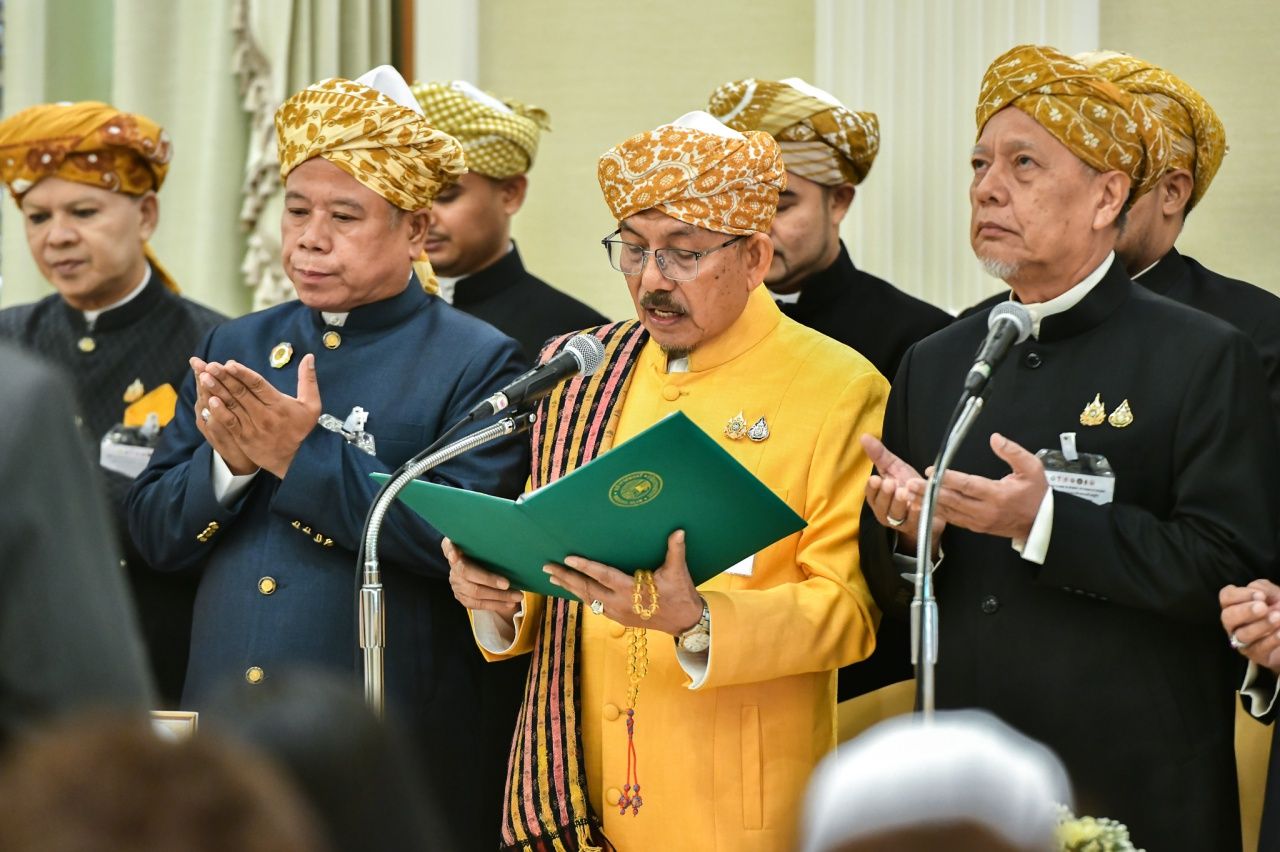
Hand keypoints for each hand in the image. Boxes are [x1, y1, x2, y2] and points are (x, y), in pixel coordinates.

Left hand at [200, 355, 321, 477]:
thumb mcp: (312, 405)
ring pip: (233, 405)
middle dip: (224, 378)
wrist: (294, 460)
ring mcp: (253, 427)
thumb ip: (308, 380)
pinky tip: (210, 401)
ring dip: (217, 390)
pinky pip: (230, 423)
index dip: (243, 374)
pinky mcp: (244, 438)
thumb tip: (309, 357)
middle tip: (210, 366)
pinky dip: (220, 412)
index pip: (258, 385)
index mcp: (279, 404)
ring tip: (204, 377)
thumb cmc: (301, 429)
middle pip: (241, 393)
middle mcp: (265, 415)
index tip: (229, 364)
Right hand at [444, 537, 523, 618]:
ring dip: (498, 597)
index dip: (450, 550)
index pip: (448, 546)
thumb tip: (507, 536)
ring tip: (516, 597)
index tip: (455, 556)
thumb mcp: (483, 542)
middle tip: (508, 584)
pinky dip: (495, 605)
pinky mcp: (461, 596)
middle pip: (467, 573)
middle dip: (489, 580)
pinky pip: (477, 604)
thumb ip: (486, 539)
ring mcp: (456, 583)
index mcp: (456, 548)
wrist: (478, 563)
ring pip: (474, 593)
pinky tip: (509, 605)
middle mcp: (453, 566)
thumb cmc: (485, 549)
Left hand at [544, 530, 703, 634]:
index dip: (585, 567)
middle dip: (566, 577)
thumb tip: (679, 531)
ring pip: (587, 599)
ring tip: (553, 578)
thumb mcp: (678, 573)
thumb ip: (675, 551)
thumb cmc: (680, 595)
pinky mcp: (618, 618)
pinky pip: (594, 606)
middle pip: (587, 589)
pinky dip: (581, 596)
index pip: (603, 576)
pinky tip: (573, 590)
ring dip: (570, 588)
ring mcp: (617, 613)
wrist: (684, 622)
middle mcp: (619, 603)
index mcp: (631, 591)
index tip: (568, 558)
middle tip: (548, 567)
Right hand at [859, 434, 940, 552]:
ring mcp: (900, 521)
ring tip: (903, 492)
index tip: (875, 479)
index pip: (871, 494)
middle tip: (889, 484)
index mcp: (878, 498)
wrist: (931, 503)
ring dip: (899, 504)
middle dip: (885, 495)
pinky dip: (916, 514)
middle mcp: (885, 511)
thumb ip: (880, 455)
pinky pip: (915, 522)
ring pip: (896, 515)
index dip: (872, 488)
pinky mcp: (916, 526)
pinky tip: (919, 504)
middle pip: (881, 506)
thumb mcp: (894, 468)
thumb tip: (864, 436)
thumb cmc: (909, 485)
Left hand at [911, 433, 1045, 540]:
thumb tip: (994, 438)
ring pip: (949, 511)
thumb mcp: (1032, 468)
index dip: (948, 478)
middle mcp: (986, 511)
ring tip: (909, 493)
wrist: (1042, 524)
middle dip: (929, 492)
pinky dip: (936, 512)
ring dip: (927, 502)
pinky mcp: (976, 527)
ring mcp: (979, 521)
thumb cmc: (1036, 494)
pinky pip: (953, 519)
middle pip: (952, 500)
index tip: (931, 471)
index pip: (968, 485)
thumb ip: (1012, 452)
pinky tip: (922, 504)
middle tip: (910, 483)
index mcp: (998, 495)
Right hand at [1220, 579, 1279, 671]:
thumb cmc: (1278, 609)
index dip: (1240, 595)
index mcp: (1235, 604)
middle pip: (1228, 616)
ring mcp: (1242, 640)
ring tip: (1277, 618)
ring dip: (1260, 626)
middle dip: (1245, 611)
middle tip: (1263, 607)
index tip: (1261, 595)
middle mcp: (1234, 623)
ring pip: (1242, 634)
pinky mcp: (1255, 655)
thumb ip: (1264, 588)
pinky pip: (1258, 648)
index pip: (1226, 597)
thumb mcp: (1273, 594)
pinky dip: (1271, 640)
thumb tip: (1259, 593)